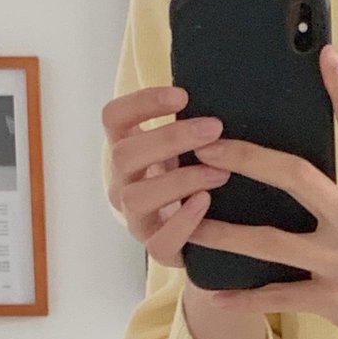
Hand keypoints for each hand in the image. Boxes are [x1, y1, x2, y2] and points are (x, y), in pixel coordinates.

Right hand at [102, 84, 230, 265]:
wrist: (203, 235)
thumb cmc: (195, 180)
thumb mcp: (188, 148)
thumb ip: (192, 124)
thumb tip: (223, 89)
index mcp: (127, 151)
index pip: (113, 118)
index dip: (142, 103)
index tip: (183, 95)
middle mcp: (123, 184)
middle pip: (124, 155)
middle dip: (169, 139)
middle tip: (213, 128)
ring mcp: (136, 219)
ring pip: (137, 197)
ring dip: (179, 180)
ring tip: (220, 172)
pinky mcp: (156, 250)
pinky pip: (159, 242)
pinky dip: (183, 222)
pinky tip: (205, 203)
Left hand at [187, 45, 337, 338]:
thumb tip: (293, 173)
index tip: (327, 54)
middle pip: (296, 176)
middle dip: (246, 159)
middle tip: (205, 146)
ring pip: (271, 242)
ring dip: (224, 234)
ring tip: (189, 226)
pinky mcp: (337, 301)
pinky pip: (278, 297)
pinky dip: (244, 299)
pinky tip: (215, 296)